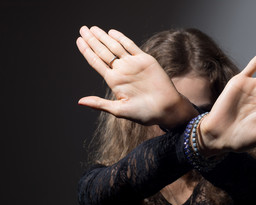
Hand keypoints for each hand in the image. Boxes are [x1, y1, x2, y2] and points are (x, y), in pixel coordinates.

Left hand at [76, 26, 196, 127]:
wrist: (166, 108)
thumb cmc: (143, 113)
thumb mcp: (119, 110)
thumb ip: (100, 103)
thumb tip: (79, 101)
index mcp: (114, 81)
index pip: (96, 62)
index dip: (86, 51)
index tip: (78, 40)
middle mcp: (121, 70)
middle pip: (103, 51)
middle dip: (92, 40)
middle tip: (82, 29)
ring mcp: (132, 64)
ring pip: (115, 46)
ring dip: (104, 37)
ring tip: (93, 29)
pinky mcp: (145, 60)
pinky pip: (131, 46)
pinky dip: (122, 39)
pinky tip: (112, 33)